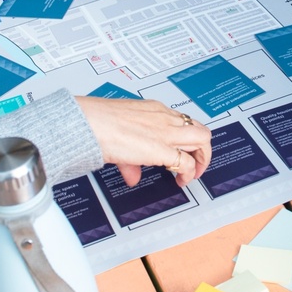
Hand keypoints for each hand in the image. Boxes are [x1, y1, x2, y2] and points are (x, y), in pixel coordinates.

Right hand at [76, 96, 211, 187]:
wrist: (88, 123)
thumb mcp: (119, 136)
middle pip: (200, 129)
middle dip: (203, 149)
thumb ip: (130, 159)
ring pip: (202, 140)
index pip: (183, 121)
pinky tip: (182, 180)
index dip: (187, 138)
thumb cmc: (96, 122)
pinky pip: (187, 162)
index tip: (184, 150)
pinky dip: (190, 173)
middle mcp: (164, 118)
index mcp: (154, 110)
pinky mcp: (162, 148)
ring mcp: (165, 132)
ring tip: (195, 173)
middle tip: (196, 163)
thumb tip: (133, 175)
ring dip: (203, 159)